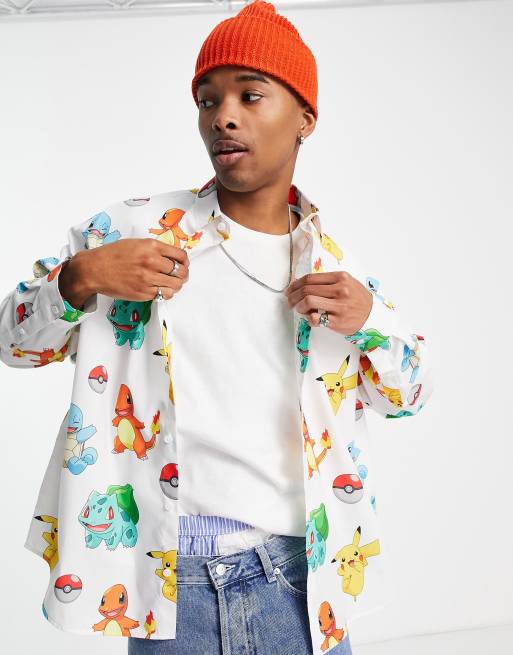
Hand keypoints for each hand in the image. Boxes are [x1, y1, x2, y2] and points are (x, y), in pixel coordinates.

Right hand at [62, 238, 189, 304]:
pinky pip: (165, 295)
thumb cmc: (112, 255)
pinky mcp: (144, 293)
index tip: (184, 264)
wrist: (94, 270)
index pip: (180, 255)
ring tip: (172, 283)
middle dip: (183, 274)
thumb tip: (171, 256)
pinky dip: (167, 293)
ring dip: (177, 285)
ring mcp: (148, 278)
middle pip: (180, 271)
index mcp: (151, 246)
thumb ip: (154, 249)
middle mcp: (151, 262)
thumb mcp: (136, 244)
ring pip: (176, 285)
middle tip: (180, 275)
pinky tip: (162, 289)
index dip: (185, 261)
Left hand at [284, 271, 372, 334]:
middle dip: (293, 296)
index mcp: (340, 277)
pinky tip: (311, 318)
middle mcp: (340, 290)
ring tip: (299, 309)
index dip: (296, 284)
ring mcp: (339, 305)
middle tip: (290, 301)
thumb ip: (328, 281)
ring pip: (308, 302)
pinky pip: (315, 318)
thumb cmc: (358, 299)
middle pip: (307, 289)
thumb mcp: (347, 283)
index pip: (310, 278)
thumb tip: (303, 284)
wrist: (373, 316)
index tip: (290, 289)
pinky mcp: (337, 321)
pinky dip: (309, 318)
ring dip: (299, 306)